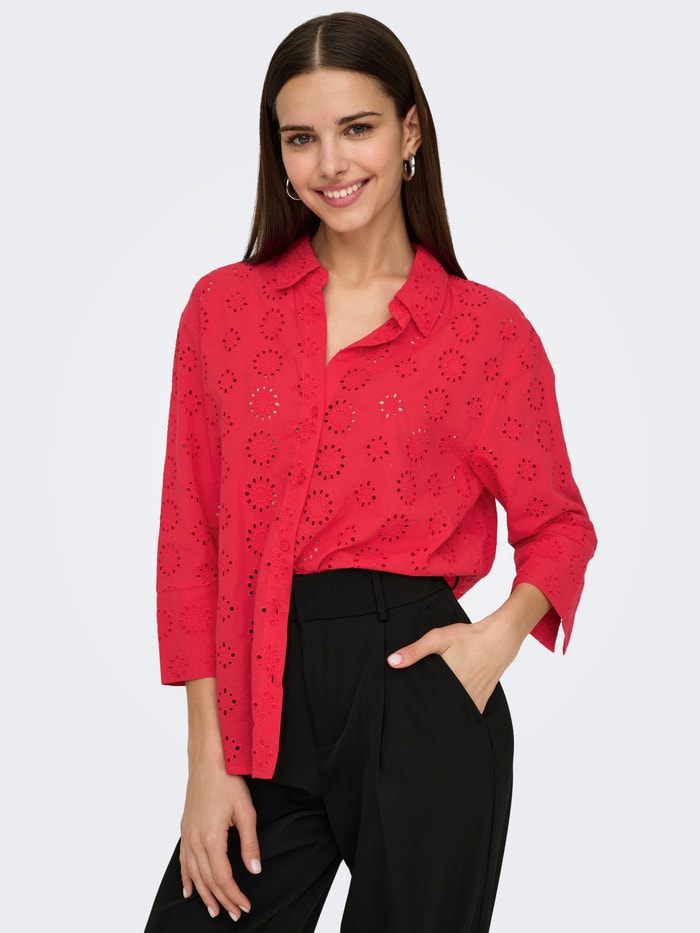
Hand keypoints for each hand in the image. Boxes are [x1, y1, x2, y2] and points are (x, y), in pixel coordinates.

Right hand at [179, 762, 260, 920]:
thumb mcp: (245, 811)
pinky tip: (188, 890)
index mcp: (211, 838)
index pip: (223, 876)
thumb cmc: (227, 781)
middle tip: (234, 913)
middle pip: (208, 880)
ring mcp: (187, 835)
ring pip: (194, 874)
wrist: (207, 760)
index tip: (245, 905)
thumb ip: (250, 842)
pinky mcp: (185, 829)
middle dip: (222, 899)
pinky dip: (186, 878)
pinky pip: (184, 861)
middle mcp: (195, 840)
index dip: (234, 894)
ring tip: (213, 910)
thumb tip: (254, 869)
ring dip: (204, 894)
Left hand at [387, 617, 522, 713]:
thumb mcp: (438, 639)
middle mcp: (462, 696)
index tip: (406, 711)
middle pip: (440, 712)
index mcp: (449, 684)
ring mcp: (473, 701)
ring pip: (454, 715)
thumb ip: (414, 651)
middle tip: (415, 714)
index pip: (427, 705)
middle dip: (427, 713)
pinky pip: (466, 713)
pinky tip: (448, 707)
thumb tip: (392, 662)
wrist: (499, 639)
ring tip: (431, 713)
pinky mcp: (481, 700)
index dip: (416, 710)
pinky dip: (457, 712)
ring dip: (443, 713)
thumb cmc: (469, 638)